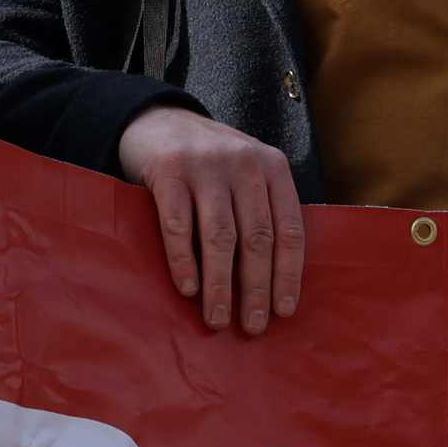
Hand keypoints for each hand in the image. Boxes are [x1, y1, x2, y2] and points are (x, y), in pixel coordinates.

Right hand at [117, 101, 303, 334]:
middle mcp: (244, 164)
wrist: (157, 119)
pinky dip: (184, 261)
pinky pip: (178, 225)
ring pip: (220, 236)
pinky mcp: (169, 171)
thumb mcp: (247, 173)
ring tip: (217, 319)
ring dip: (220, 285)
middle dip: (256, 288)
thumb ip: (264, 210)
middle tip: (253, 327)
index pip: (290, 229)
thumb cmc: (208, 161)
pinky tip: (188, 289)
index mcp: (273, 167)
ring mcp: (205, 166)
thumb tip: (273, 282)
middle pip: (257, 237)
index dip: (288, 274)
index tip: (284, 311)